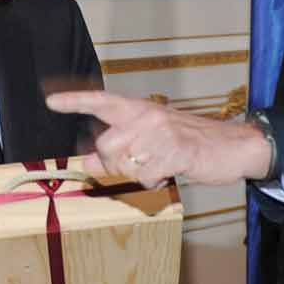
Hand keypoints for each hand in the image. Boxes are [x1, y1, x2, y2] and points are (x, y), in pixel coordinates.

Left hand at [45, 91, 271, 186]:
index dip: (74, 101)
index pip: (101, 101)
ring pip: (124, 164)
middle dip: (115, 165)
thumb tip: (89, 166)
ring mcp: (161, 133)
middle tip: (137, 166)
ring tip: (157, 167)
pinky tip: (168, 173)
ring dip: (137, 175)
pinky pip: (146, 176)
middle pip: (105, 146)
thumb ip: (120, 150)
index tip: (51, 100)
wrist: (233, 145)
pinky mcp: (175, 151)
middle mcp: (146, 116)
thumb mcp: (152, 141)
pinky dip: (154, 182)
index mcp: (139, 109)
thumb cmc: (189, 142)